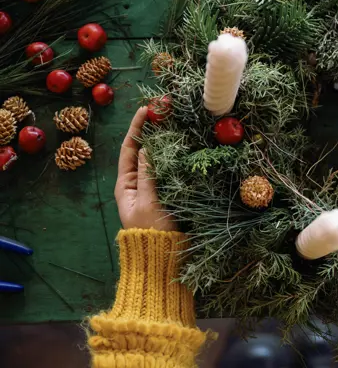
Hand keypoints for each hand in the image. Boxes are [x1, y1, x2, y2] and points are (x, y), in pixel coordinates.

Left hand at [114, 106, 176, 231]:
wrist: (161, 257)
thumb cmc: (152, 231)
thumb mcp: (148, 201)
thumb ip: (147, 174)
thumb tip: (145, 148)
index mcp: (125, 184)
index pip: (129, 149)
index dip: (137, 128)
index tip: (146, 110)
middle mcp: (136, 183)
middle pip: (141, 150)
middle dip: (151, 131)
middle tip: (163, 112)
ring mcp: (151, 188)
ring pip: (156, 159)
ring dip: (164, 142)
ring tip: (173, 123)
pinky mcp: (165, 193)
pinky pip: (167, 170)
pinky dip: (173, 157)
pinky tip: (182, 147)